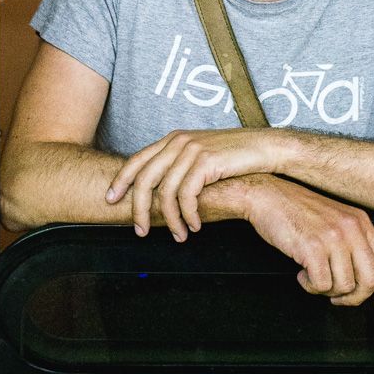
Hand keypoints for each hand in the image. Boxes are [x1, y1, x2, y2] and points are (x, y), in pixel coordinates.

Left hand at [105, 128, 283, 238]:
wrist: (263, 148)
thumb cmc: (233, 156)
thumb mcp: (200, 155)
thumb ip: (178, 164)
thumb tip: (158, 190)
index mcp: (173, 139)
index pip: (137, 160)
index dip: (120, 181)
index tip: (110, 200)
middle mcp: (179, 141)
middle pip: (144, 178)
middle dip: (138, 209)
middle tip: (140, 231)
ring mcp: (192, 150)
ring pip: (166, 192)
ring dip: (170, 220)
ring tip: (179, 235)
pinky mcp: (207, 162)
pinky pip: (187, 195)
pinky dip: (189, 215)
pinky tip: (195, 225)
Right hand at [244, 176, 373, 316]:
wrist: (268, 196)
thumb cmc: (297, 210)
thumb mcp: (336, 220)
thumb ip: (354, 244)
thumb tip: (365, 280)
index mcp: (360, 222)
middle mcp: (351, 228)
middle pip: (370, 280)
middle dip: (354, 298)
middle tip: (338, 298)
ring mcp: (333, 237)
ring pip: (345, 286)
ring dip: (327, 290)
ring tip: (313, 276)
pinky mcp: (313, 247)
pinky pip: (321, 285)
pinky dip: (310, 286)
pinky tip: (302, 273)